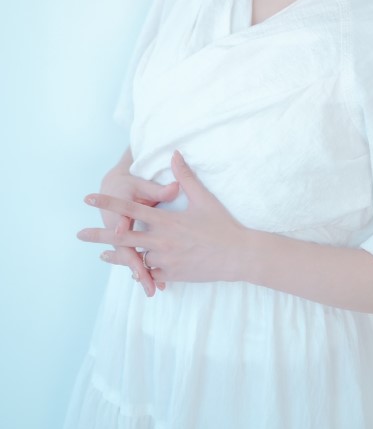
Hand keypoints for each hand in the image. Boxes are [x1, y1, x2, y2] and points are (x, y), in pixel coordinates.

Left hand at [78, 151, 249, 287]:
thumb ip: (185, 177)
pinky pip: (151, 273)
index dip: (108, 204)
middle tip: (80, 234)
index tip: (89, 199)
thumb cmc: (221, 225)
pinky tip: (134, 270)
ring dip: (120, 256)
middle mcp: (161, 240)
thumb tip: (175, 154)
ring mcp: (165, 260)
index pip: (130, 209)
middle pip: (122, 238)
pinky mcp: (172, 274)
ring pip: (135, 258)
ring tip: (103, 255)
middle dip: (99, 236)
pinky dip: (141, 271)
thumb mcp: (203, 198)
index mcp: (166, 220)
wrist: (237, 254)